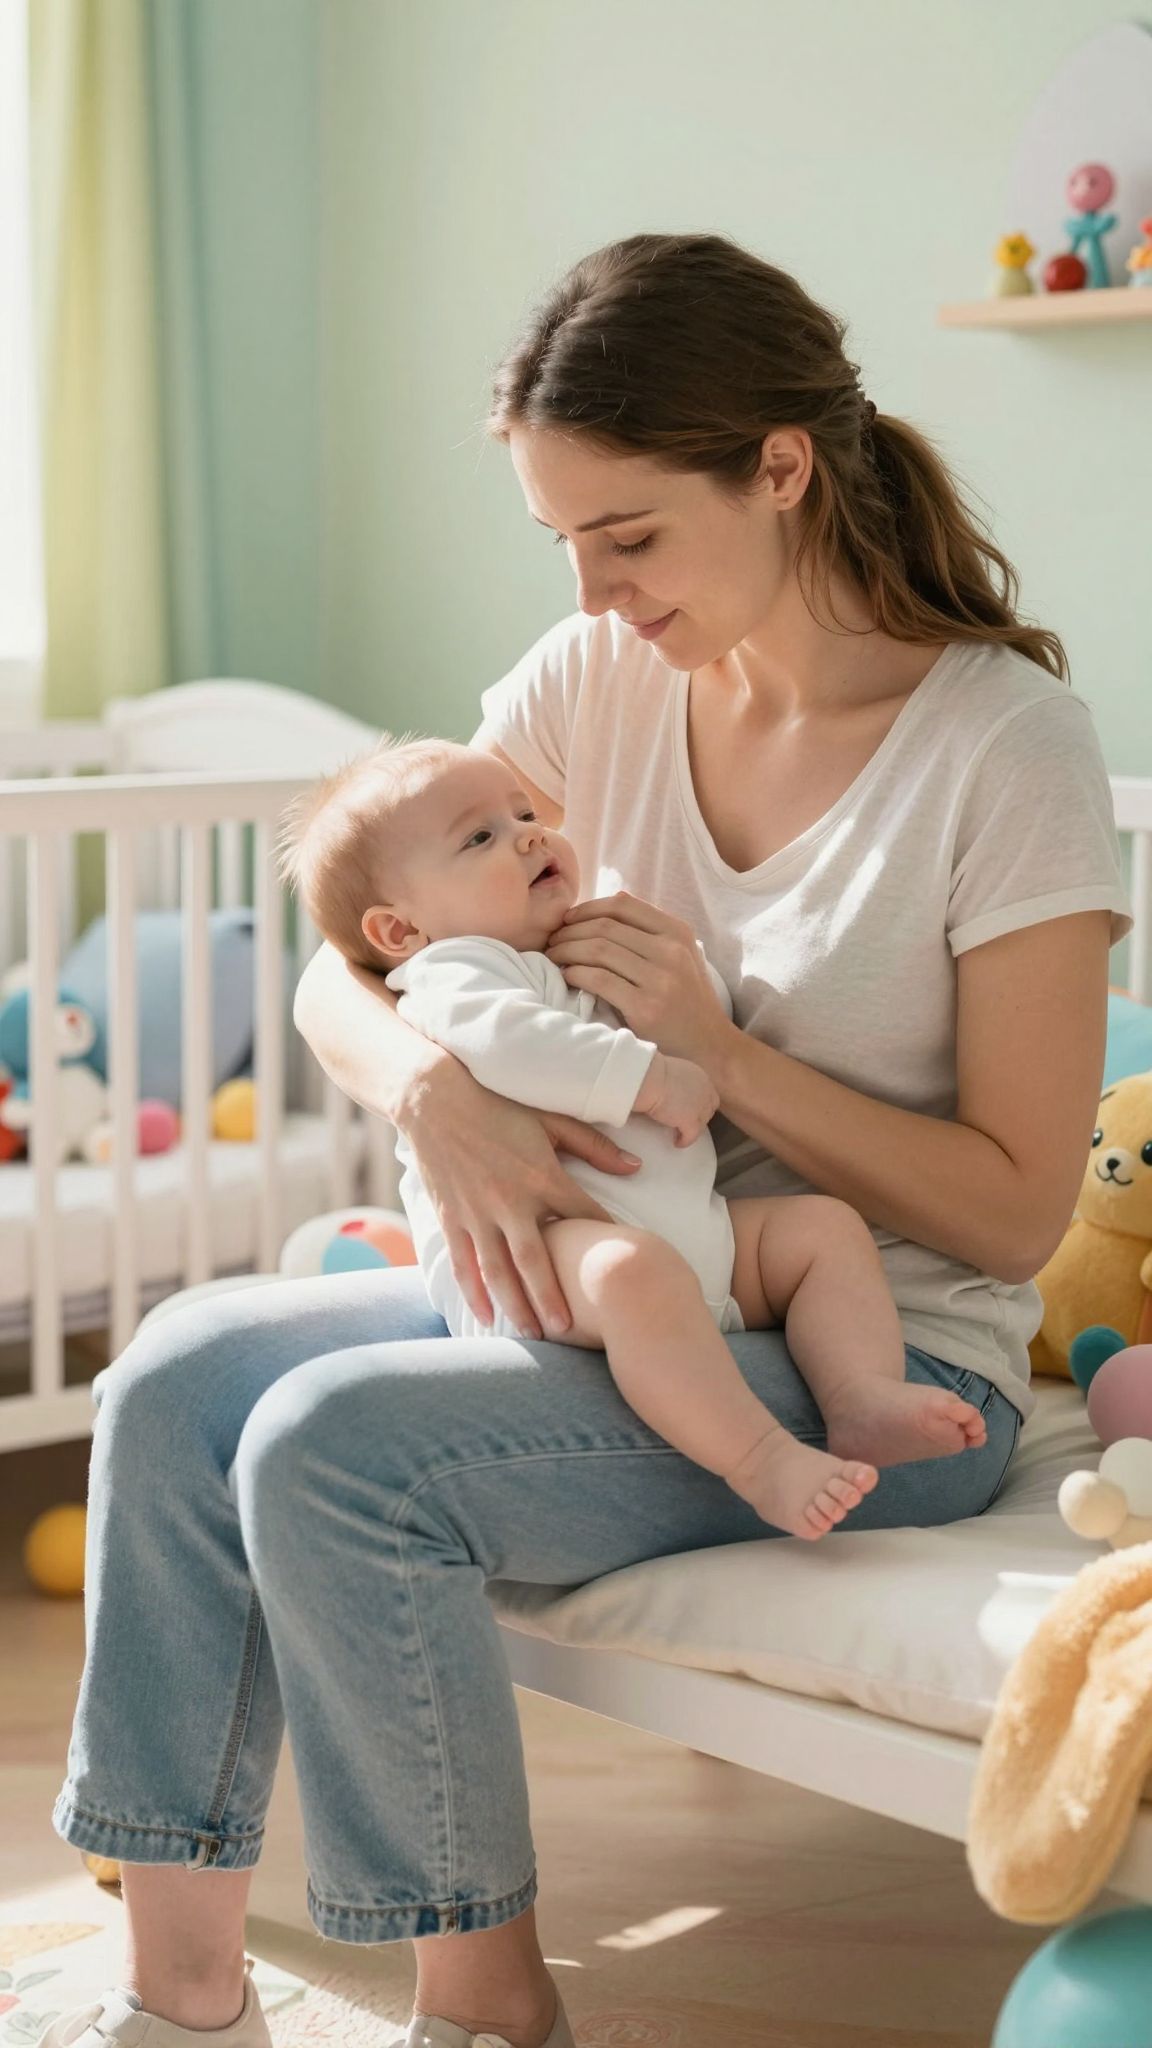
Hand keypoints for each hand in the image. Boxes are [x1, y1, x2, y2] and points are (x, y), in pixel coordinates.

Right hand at [401, 1057, 641, 1339]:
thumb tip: (637, 1167)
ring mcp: (476, 1212)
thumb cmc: (499, 1106)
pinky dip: (474, 1293)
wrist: (434, 1098)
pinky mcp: (450, 1217)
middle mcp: (509, 1199)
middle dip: (552, 1298)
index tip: (621, 1268)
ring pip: (498, 1270)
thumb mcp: (551, 1118)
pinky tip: (486, 1318)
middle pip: (535, 1261)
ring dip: (515, 1306)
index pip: (582, 1216)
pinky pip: (463, 1263)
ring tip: (533, 1335)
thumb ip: (594, 1147)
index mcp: (542, 1175)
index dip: (603, 1241)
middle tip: (568, 1331)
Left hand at [544, 890, 732, 1071]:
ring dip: (567, 950)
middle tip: (553, 941)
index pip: (623, 905)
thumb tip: (608, 903)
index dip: (587, 908)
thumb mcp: (681, 956)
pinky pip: (599, 979)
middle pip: (605, 926)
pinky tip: (567, 977)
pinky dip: (575, 973)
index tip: (567, 920)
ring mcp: (660, 979)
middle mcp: (671, 951)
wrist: (710, 1046)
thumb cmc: (687, 1001)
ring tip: (554, 957)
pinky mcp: (645, 1007)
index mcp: (677, 933)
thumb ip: (651, 932)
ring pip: (598, 950)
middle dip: (570, 931)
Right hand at [639, 1053, 719, 1146]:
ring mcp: (699, 1107)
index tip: (692, 1109)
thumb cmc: (649, 1071)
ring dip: (693, 1130)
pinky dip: (685, 1140)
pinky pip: (691, 1136)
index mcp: (699, 1076)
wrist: (647, 1078)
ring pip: (701, 1124)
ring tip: (681, 1134)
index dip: (702, 1104)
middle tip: (687, 1122)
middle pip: (709, 1110)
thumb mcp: (669, 1071)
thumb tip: (668, 1087)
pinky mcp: (690, 1121)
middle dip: (700, 1117)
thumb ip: (676, 1080)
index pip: (709, 1094)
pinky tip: (677, 1143)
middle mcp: (705, 1091)